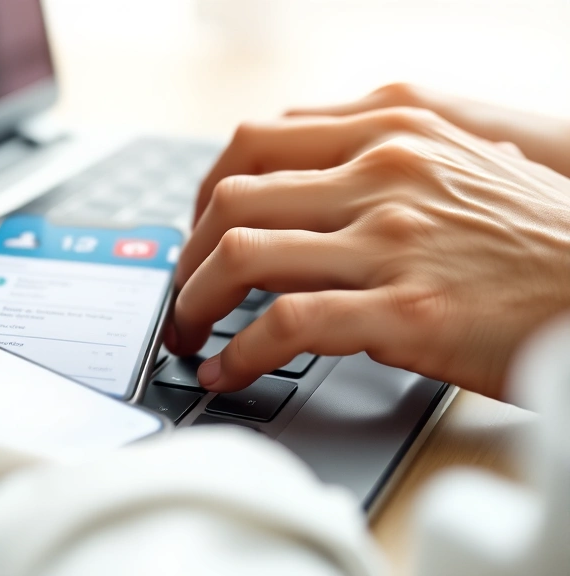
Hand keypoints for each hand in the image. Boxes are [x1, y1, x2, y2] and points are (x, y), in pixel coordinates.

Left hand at [168, 102, 569, 400]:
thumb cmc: (538, 238)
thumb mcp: (457, 166)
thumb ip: (381, 165)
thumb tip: (307, 188)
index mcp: (391, 129)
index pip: (252, 141)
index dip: (205, 193)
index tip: (197, 231)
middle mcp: (383, 173)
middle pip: (230, 197)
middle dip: (188, 254)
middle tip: (183, 295)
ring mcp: (392, 240)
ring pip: (242, 255)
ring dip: (194, 302)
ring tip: (189, 335)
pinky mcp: (405, 310)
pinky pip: (285, 325)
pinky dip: (239, 353)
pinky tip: (229, 370)